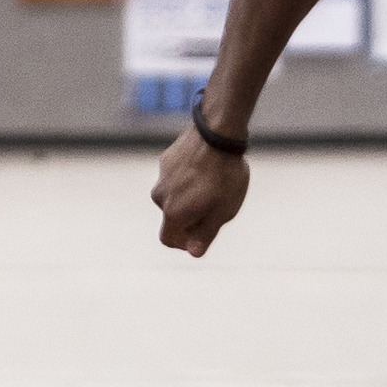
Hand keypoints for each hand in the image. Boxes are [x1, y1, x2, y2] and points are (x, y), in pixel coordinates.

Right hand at [151, 127, 249, 257]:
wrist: (218, 134)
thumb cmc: (225, 176)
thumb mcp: (223, 211)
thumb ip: (206, 234)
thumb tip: (193, 252)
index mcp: (173, 213)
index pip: (168, 239)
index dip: (184, 242)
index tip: (201, 234)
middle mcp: (160, 196)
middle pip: (171, 217)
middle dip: (189, 218)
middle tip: (215, 206)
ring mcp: (161, 177)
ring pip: (173, 196)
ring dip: (188, 198)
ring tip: (213, 185)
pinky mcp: (165, 160)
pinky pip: (175, 178)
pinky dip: (187, 180)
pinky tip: (207, 170)